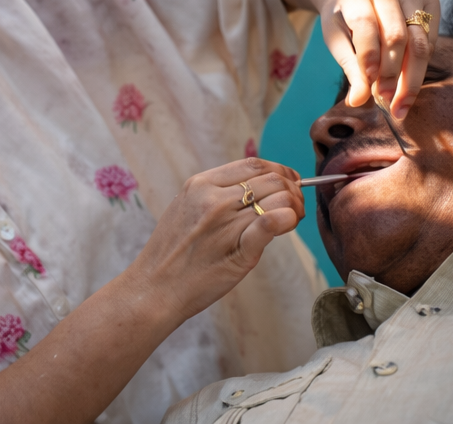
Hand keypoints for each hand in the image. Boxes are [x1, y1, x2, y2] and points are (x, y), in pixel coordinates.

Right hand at [126, 158, 304, 323]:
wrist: (154, 288)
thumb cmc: (171, 251)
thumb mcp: (186, 207)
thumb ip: (216, 194)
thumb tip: (256, 187)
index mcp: (201, 183)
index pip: (253, 164)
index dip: (279, 169)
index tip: (290, 179)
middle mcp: (214, 198)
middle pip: (270, 179)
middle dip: (293, 188)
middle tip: (297, 204)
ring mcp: (226, 224)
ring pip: (278, 199)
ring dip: (295, 206)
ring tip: (293, 218)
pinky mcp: (238, 251)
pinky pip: (270, 223)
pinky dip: (286, 219)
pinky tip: (288, 224)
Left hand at [320, 0, 439, 118]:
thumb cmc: (346, 20)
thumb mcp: (337, 40)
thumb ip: (350, 68)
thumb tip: (357, 101)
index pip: (366, 24)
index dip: (369, 56)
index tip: (370, 86)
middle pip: (397, 37)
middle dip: (392, 74)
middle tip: (387, 102)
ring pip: (419, 42)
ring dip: (412, 77)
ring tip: (401, 103)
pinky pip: (431, 39)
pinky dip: (421, 64)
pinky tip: (409, 79)